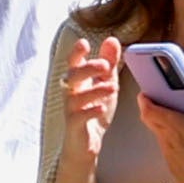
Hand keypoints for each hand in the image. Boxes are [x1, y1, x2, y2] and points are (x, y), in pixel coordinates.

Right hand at [60, 38, 122, 164]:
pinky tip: (101, 108)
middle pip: (71, 76)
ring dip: (95, 90)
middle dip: (87, 69)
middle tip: (105, 66)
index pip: (73, 63)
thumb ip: (109, 63)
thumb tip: (112, 39)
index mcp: (77, 81)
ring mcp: (71, 110)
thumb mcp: (105, 84)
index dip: (76, 53)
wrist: (86, 143)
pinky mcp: (75, 126)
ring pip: (76, 97)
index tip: (84, 43)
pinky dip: (90, 111)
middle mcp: (70, 93)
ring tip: (113, 88)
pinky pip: (78, 117)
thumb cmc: (93, 110)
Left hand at [140, 78, 183, 182]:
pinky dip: (170, 137)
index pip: (150, 111)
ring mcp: (169, 154)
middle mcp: (168, 140)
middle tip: (159, 98)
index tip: (146, 91)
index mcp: (177, 127)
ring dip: (162, 123)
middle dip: (151, 108)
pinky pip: (167, 146)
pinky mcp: (173, 165)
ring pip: (159, 133)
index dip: (145, 99)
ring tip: (177, 116)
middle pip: (150, 121)